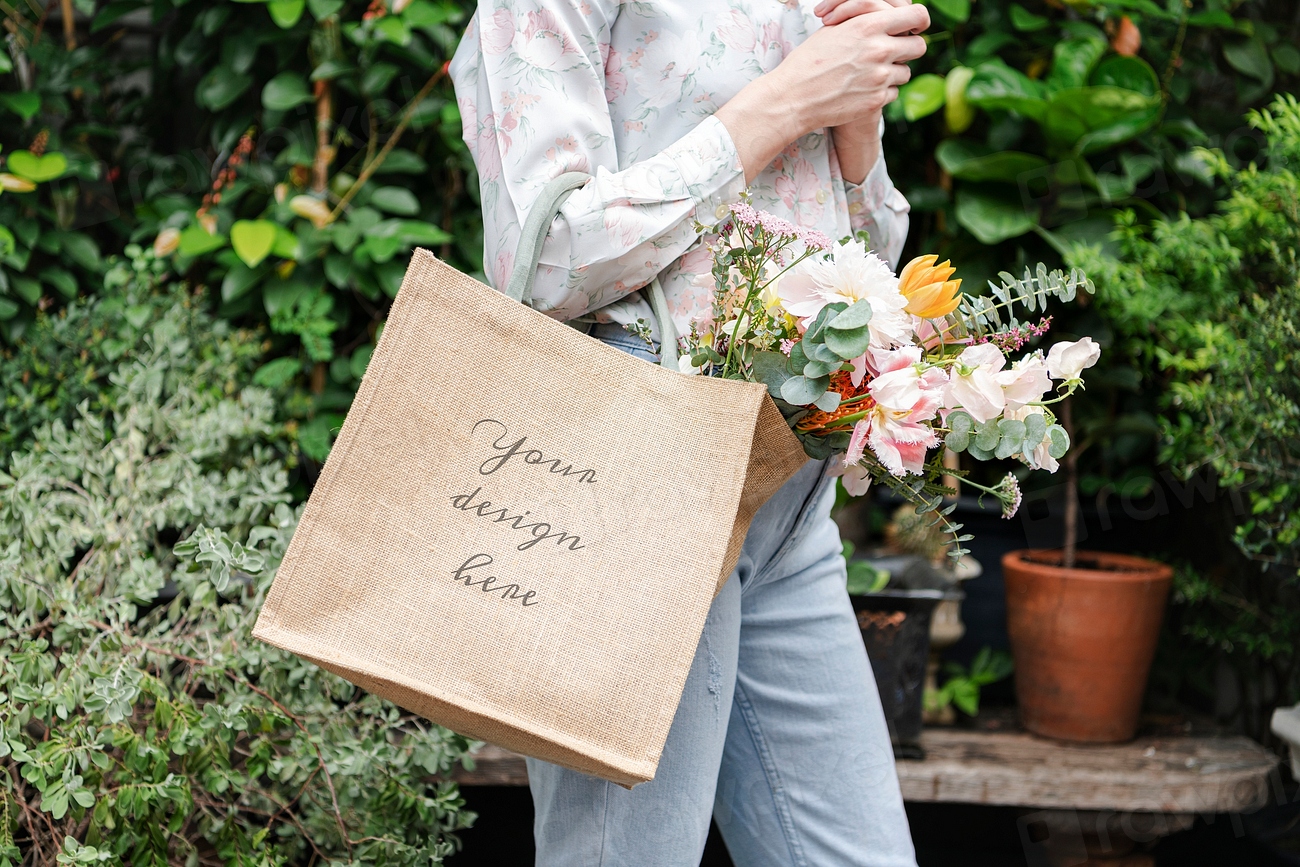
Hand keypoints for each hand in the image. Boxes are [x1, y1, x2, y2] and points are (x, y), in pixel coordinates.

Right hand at [815, 0, 921, 182]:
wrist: (793, 97)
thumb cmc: (809, 60)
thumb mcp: (834, 29)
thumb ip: (864, 20)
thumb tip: (887, 17)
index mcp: (869, 25)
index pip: (918, 15)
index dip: (918, 21)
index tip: (913, 27)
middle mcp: (879, 49)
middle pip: (919, 46)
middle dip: (908, 49)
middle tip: (893, 53)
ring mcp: (880, 77)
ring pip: (906, 72)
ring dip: (893, 72)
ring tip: (869, 73)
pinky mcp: (876, 100)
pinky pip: (894, 93)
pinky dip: (882, 91)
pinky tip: (862, 89)